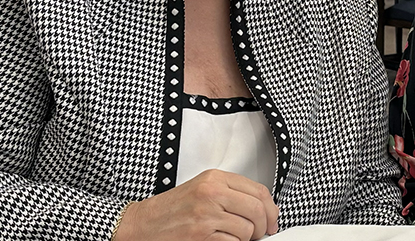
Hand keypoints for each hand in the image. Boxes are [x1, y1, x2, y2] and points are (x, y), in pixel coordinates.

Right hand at [114, 170, 277, 240]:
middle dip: (264, 226)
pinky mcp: (201, 234)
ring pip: (247, 229)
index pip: (258, 190)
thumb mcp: (202, 189)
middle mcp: (212, 193)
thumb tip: (261, 207)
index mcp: (215, 178)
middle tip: (261, 233)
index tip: (272, 219)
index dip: (271, 209)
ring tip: (234, 237)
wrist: (142, 224)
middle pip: (257, 209)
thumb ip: (230, 193)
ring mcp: (206, 214)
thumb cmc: (171, 209)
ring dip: (246, 238)